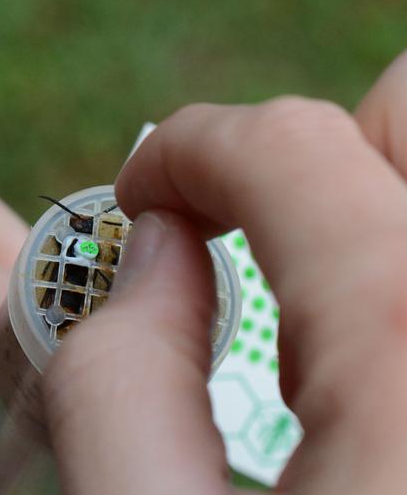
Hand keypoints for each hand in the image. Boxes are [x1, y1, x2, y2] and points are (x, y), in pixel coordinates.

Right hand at [44, 52, 406, 494]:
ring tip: (307, 318)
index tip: (146, 194)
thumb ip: (116, 384)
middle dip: (309, 148)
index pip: (285, 146)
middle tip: (251, 230)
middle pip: (406, 110)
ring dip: (360, 203)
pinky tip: (366, 367)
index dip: (187, 150)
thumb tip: (154, 256)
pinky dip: (395, 267)